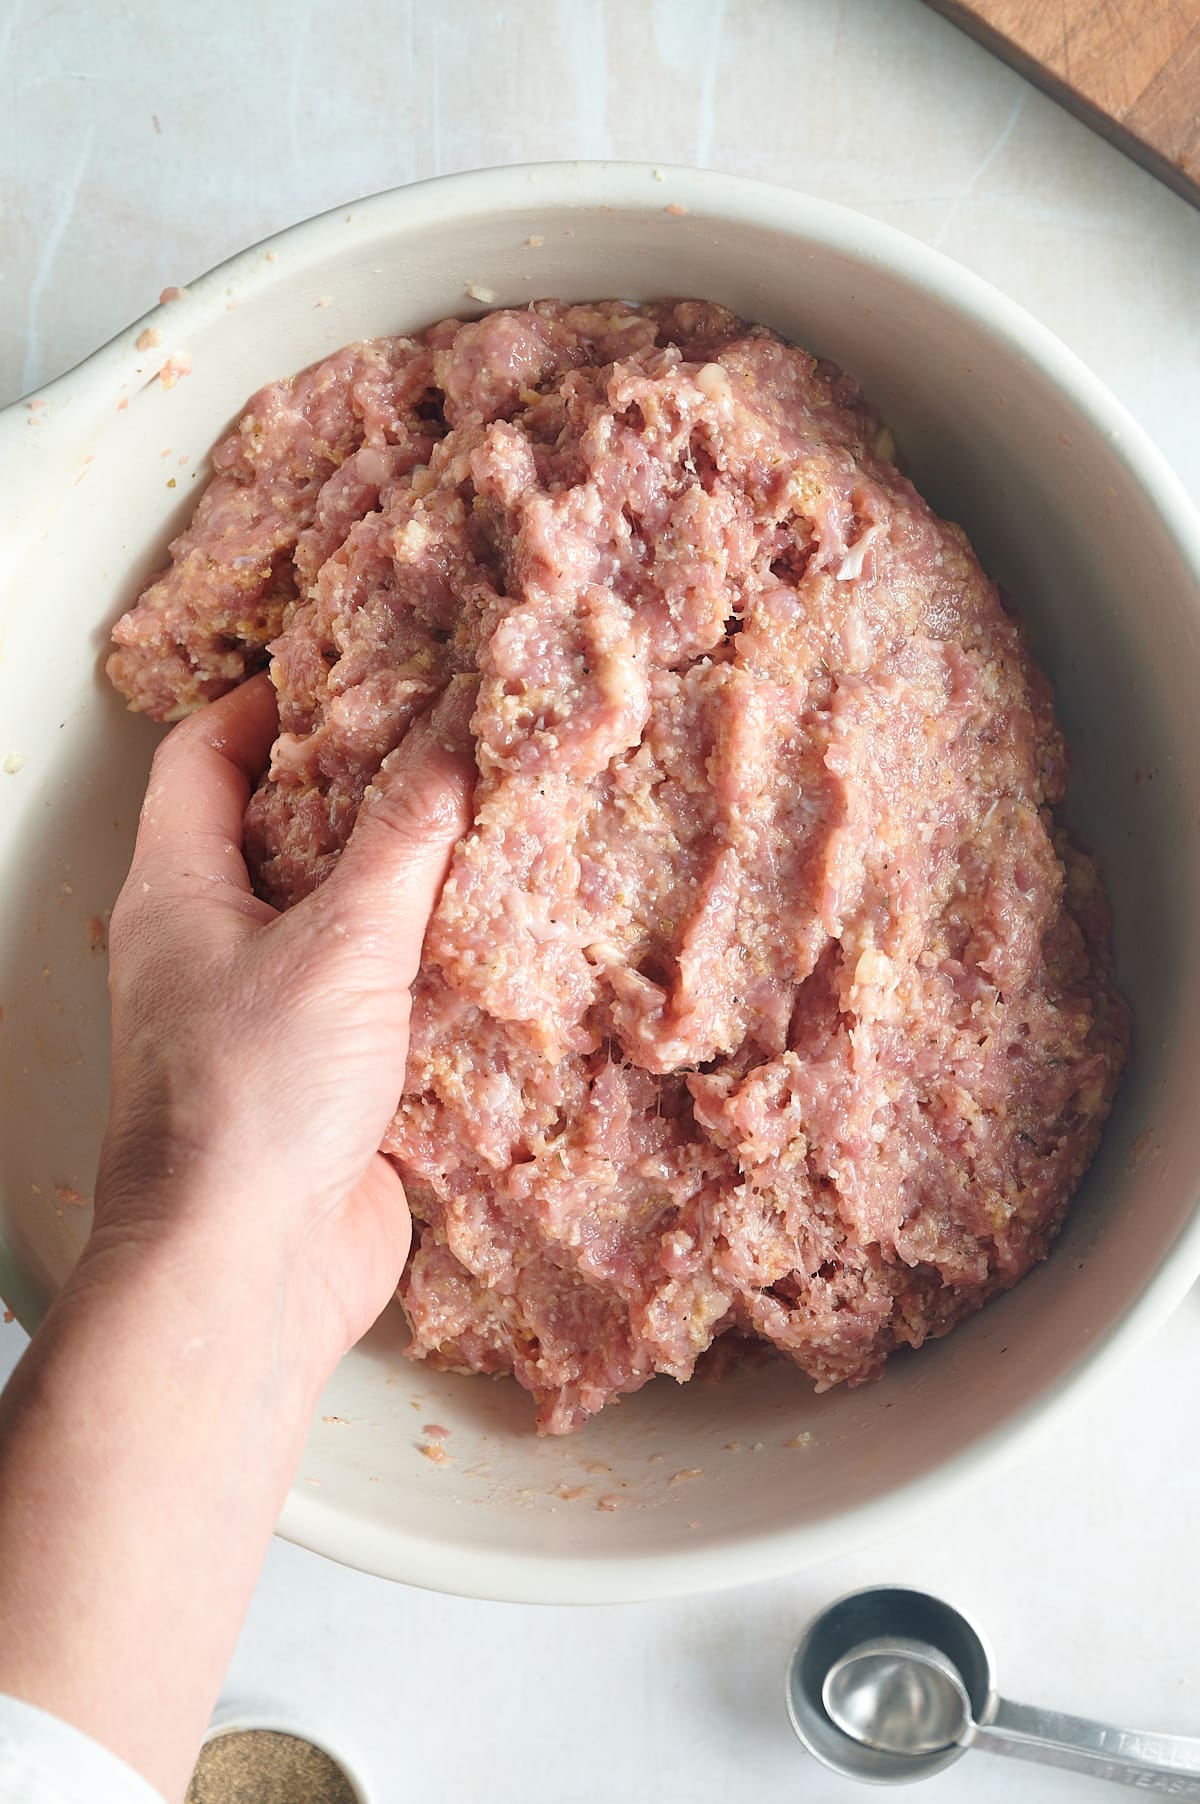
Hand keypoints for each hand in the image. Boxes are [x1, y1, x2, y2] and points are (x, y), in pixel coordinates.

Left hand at [92, 671, 475, 1377]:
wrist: (248, 1275)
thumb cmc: (253, 1099)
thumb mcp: (340, 944)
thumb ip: (406, 837)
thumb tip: (461, 733)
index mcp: (181, 891)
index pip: (208, 757)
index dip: (271, 700)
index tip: (357, 665)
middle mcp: (218, 944)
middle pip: (285, 828)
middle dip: (365, 781)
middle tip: (455, 736)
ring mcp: (274, 1013)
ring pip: (344, 915)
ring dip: (411, 876)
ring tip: (498, 819)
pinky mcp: (333, 1075)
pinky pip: (387, 992)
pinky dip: (437, 961)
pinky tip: (507, 938)